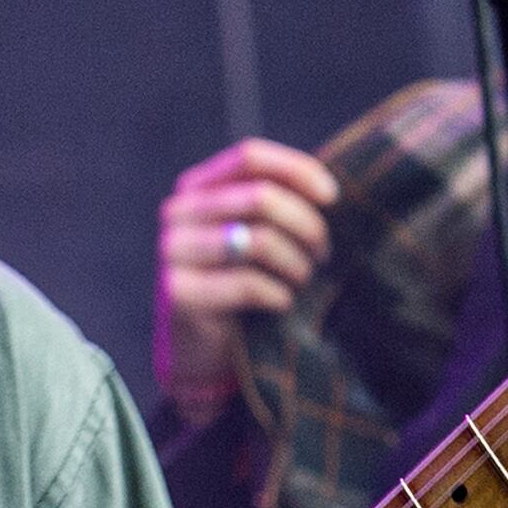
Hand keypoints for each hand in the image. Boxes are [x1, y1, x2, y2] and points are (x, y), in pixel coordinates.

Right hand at [156, 138, 339, 428]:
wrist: (201, 350)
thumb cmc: (240, 285)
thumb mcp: (256, 237)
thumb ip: (277, 207)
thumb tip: (330, 192)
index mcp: (198, 187)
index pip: (249, 157)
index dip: (296, 170)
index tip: (333, 197)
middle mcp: (179, 212)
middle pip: (260, 197)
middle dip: (306, 226)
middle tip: (323, 254)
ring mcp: (174, 252)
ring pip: (258, 240)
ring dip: (295, 264)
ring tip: (302, 280)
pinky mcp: (180, 293)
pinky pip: (248, 284)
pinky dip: (278, 294)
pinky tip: (283, 303)